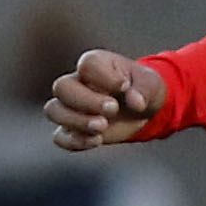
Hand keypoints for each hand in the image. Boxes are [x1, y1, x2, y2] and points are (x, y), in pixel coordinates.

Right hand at [45, 50, 165, 150]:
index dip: (104, 77)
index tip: (125, 86)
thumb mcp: (151, 85)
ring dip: (76, 121)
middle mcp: (77, 82)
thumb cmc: (143, 89)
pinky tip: (97, 141)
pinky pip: (60, 137)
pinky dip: (75, 141)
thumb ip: (144, 90)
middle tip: (113, 109)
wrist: (143, 110)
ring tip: (102, 127)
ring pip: (54, 111)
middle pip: (62, 87)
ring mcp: (71, 107)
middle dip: (86, 101)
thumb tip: (136, 102)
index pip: (87, 64)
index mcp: (96, 65)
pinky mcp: (73, 129)